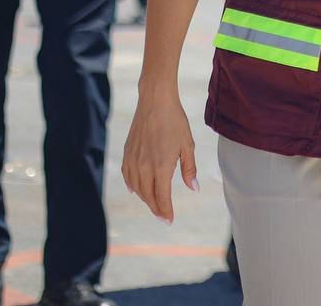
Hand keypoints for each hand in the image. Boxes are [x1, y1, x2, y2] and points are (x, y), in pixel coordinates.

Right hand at [122, 84, 198, 222]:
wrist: (155, 101)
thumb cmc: (175, 121)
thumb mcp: (187, 145)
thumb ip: (189, 169)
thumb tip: (193, 188)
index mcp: (161, 166)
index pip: (162, 197)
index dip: (165, 211)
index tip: (169, 220)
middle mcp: (145, 167)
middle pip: (148, 196)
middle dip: (156, 208)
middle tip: (163, 216)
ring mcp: (133, 160)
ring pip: (137, 188)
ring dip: (145, 198)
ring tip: (154, 203)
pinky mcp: (127, 153)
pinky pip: (127, 176)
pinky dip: (132, 186)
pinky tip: (136, 189)